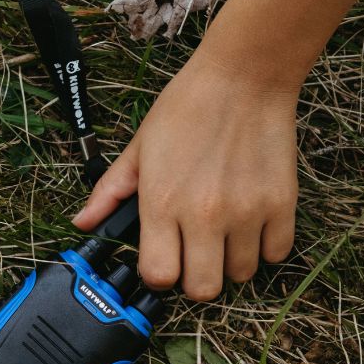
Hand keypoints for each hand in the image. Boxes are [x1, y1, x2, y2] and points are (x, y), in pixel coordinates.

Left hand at [72, 54, 299, 300]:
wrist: (245, 74)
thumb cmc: (187, 109)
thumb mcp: (138, 149)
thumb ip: (108, 192)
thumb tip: (82, 223)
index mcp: (163, 204)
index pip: (159, 277)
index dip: (159, 276)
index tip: (163, 262)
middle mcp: (204, 214)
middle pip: (203, 289)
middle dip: (196, 280)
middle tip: (196, 256)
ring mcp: (246, 210)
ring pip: (241, 275)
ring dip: (231, 263)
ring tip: (225, 236)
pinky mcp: (282, 202)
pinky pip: (277, 253)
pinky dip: (266, 247)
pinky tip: (252, 227)